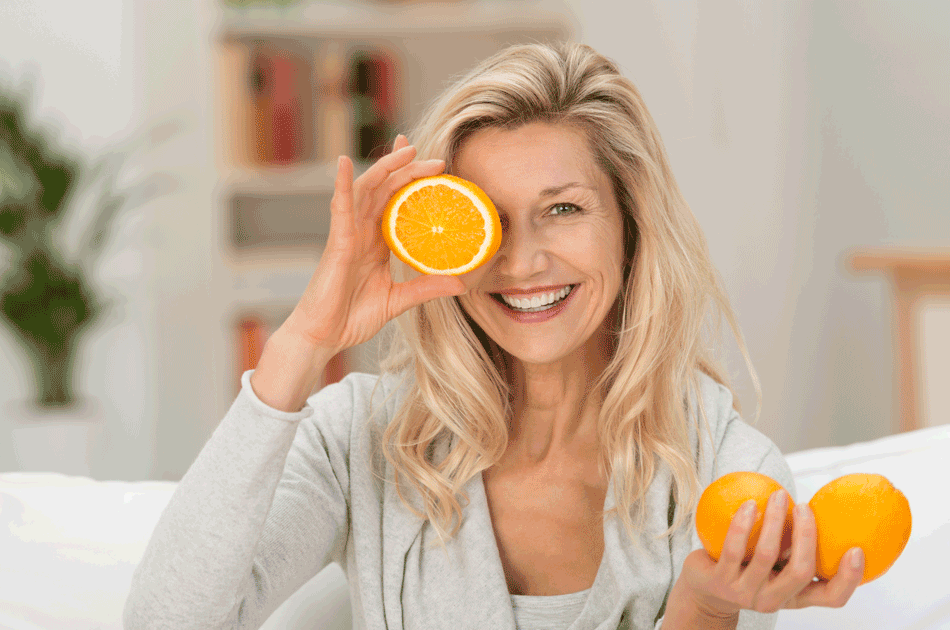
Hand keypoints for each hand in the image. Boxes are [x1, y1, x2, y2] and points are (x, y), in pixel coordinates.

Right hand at [283, 135, 466, 354]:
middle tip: (437, 160)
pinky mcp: (336, 243)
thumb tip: (461, 283)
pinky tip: (345, 163)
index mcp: (375, 242)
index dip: (409, 179)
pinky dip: (342, 184)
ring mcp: (347, 234)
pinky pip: (339, 208)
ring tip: (407, 149)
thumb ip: (426, 288)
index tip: (434, 166)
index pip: (395, 201)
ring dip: (385, 167)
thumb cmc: (352, 318)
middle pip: (384, 189)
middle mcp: (361, 232)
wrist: (325, 337)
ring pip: (366, 189)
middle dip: (407, 168)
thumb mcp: (399, 300)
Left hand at [667, 490, 864, 624]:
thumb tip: (826, 509)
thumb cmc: (748, 569)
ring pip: (767, 555)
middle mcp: (773, 600)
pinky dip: (743, 523)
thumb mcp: (777, 565)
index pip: (831, 598)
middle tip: (805, 506)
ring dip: (775, 520)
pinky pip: (734, 548)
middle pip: (800, 571)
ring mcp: (746, 594)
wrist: (704, 591)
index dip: (849, 579)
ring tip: (778, 495)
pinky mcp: (719, 582)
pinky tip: (749, 503)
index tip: (857, 549)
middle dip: (807, 536)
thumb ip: (797, 547)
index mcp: (795, 597)